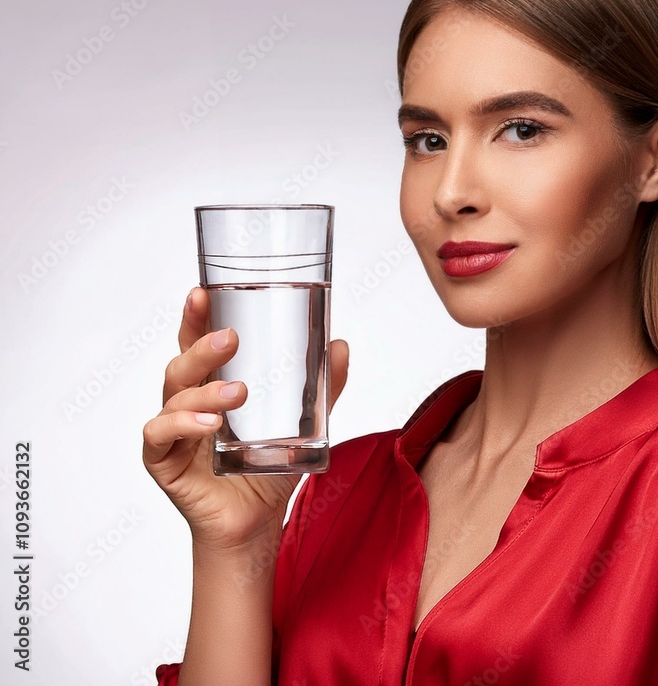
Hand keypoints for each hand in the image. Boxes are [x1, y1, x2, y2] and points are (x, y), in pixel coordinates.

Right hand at [142, 286, 348, 551]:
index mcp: (213, 385)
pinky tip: (208, 426)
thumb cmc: (268, 468)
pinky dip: (181, 424)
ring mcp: (171, 430)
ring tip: (239, 393)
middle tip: (231, 338)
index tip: (203, 292)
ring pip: (175, 395)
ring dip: (206, 390)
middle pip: (183, 362)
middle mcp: (187, 401)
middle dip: (202, 345)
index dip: (196, 316)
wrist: (256, 523)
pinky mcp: (163, 460)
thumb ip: (322, 387)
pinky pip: (159, 434)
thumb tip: (340, 345)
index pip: (198, 342)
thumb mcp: (304, 423)